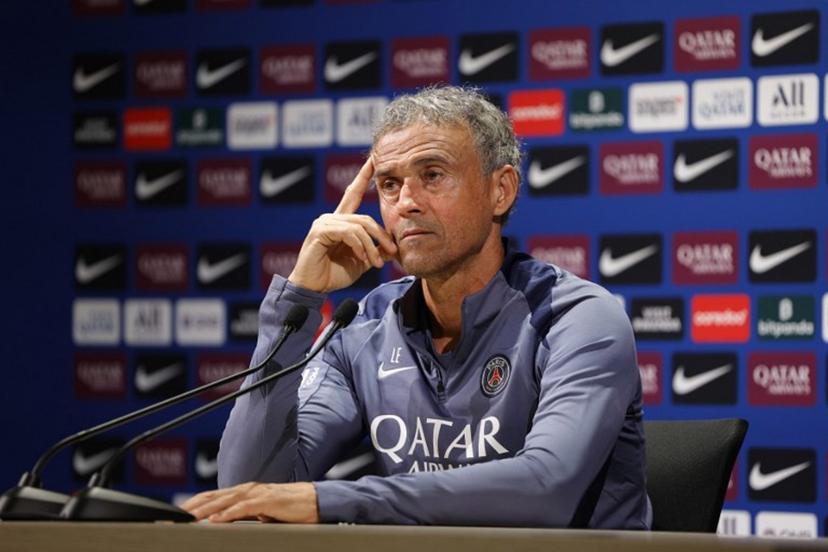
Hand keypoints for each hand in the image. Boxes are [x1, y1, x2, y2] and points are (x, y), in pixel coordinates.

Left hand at [181, 482, 318, 523]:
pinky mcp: (267, 500)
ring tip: (188, 519)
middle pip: (213, 497)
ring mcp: (257, 493)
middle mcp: (247, 489)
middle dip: (192, 507)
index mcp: (243, 492)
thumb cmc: (288, 508)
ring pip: (224, 501)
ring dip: (205, 511)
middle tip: (174, 518)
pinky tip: (215, 521)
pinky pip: (243, 508)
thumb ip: (243, 515)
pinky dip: (228, 514)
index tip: (176, 515)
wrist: (313, 501)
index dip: (193, 505)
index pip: (212, 497)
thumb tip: (224, 525)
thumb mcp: (260, 513)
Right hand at [288, 159, 396, 292]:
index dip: (363, 176)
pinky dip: (359, 246)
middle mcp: (331, 218)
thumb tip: (391, 248)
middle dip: (382, 236)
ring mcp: (324, 223)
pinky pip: (348, 233)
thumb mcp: (361, 261)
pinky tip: (361, 258)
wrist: (314, 288)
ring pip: (359, 226)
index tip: (374, 161)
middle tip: (392, 252)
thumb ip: (373, 251)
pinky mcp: (320, 231)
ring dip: (371, 246)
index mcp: (341, 222)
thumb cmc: (333, 274)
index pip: (353, 193)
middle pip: (365, 218)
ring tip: (376, 263)